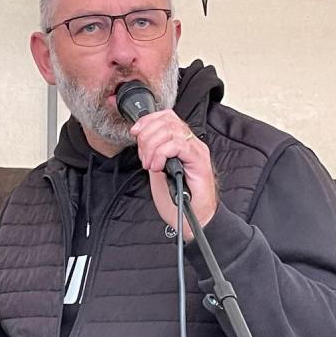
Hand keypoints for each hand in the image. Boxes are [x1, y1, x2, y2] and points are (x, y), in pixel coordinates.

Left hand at [130, 109, 217, 240]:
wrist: (191, 219)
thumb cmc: (177, 199)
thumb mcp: (157, 171)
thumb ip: (153, 154)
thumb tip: (142, 141)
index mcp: (182, 143)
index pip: (167, 117)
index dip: (148, 120)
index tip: (135, 132)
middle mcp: (191, 143)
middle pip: (168, 121)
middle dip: (147, 136)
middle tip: (143, 156)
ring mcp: (197, 151)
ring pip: (171, 131)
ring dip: (153, 146)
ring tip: (150, 164)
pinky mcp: (200, 161)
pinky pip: (178, 145)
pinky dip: (162, 153)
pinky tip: (158, 167)